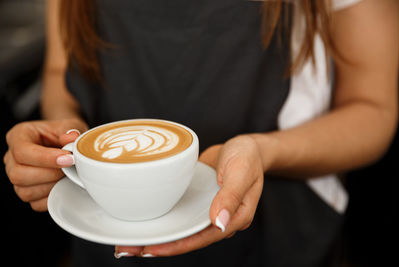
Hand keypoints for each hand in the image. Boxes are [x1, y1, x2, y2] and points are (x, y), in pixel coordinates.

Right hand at [3, 119, 86, 210]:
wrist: (67, 142)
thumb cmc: (64, 133)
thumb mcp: (69, 125)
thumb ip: (69, 130)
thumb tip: (71, 138)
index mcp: (19, 136)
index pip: (22, 151)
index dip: (45, 158)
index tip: (68, 159)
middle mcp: (12, 158)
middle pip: (18, 174)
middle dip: (49, 174)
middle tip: (71, 168)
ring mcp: (18, 177)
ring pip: (25, 191)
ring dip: (51, 186)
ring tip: (69, 176)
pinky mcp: (28, 191)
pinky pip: (35, 203)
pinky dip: (52, 197)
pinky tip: (64, 185)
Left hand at [115, 135, 264, 257]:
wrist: (244, 146)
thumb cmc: (247, 157)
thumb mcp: (240, 172)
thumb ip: (230, 196)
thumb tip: (219, 222)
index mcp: (235, 217)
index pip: (202, 237)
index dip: (176, 245)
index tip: (151, 249)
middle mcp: (219, 219)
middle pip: (188, 238)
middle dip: (160, 245)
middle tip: (128, 248)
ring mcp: (207, 210)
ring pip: (181, 228)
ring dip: (158, 233)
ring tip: (129, 239)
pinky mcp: (198, 201)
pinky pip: (180, 213)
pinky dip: (164, 218)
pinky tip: (146, 218)